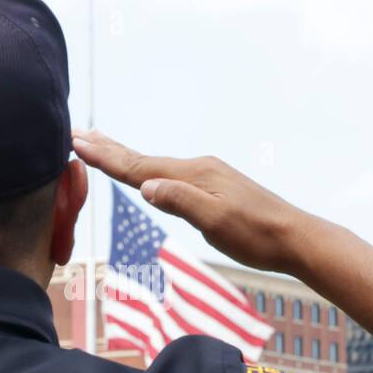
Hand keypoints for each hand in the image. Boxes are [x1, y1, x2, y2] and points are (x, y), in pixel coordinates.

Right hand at [70, 129, 313, 273]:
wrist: (295, 238)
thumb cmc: (257, 235)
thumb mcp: (216, 222)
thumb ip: (180, 202)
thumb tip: (146, 186)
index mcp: (193, 175)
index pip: (139, 167)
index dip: (106, 157)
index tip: (77, 142)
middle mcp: (198, 168)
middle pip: (144, 159)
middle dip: (109, 148)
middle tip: (78, 134)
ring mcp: (207, 176)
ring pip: (157, 165)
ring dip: (126, 156)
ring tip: (103, 145)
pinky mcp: (215, 188)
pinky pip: (172, 173)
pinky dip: (149, 169)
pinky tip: (149, 173)